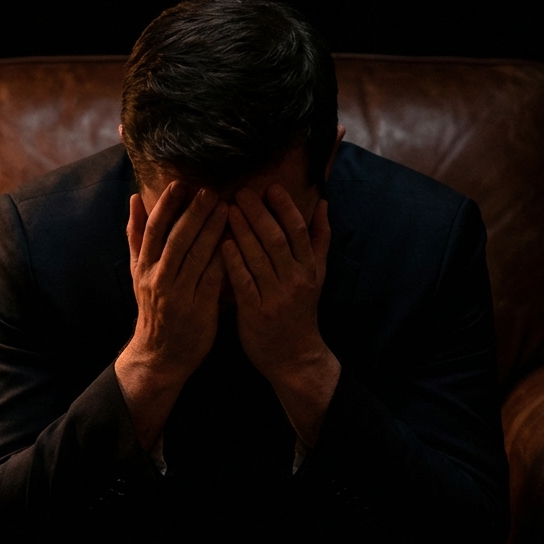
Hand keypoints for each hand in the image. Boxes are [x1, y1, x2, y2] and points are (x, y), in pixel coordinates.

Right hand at [115, 182, 228, 448]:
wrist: (159, 356)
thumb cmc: (153, 309)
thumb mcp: (139, 273)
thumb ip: (137, 237)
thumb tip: (135, 199)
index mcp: (144, 267)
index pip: (154, 230)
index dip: (166, 206)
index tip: (180, 184)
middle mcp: (159, 278)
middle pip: (177, 239)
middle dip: (194, 213)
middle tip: (210, 191)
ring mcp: (179, 295)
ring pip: (196, 257)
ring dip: (212, 231)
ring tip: (227, 208)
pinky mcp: (199, 309)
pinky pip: (212, 279)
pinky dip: (223, 259)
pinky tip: (236, 242)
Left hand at [221, 185, 340, 445]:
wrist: (295, 357)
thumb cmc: (301, 311)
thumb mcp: (317, 275)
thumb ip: (319, 239)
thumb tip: (322, 203)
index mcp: (309, 268)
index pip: (298, 231)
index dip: (285, 207)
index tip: (270, 187)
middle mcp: (295, 279)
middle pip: (276, 239)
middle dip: (259, 213)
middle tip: (240, 192)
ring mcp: (275, 296)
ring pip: (259, 257)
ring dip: (242, 231)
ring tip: (226, 209)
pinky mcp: (255, 312)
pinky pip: (244, 282)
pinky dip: (234, 261)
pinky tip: (221, 243)